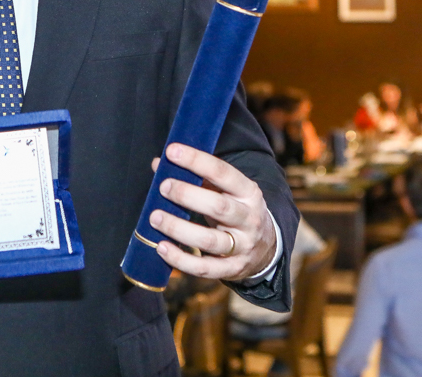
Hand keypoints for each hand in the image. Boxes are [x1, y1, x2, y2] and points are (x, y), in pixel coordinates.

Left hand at [147, 143, 276, 280]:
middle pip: (218, 206)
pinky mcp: (232, 269)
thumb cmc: (235, 210)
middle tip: (163, 187)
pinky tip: (162, 248)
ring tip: (154, 217)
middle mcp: (248, 219)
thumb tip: (160, 163)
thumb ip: (195, 177)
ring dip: (179, 228)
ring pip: (210, 240)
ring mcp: (242, 246)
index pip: (223, 172)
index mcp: (248, 192)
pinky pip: (205, 268)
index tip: (172, 151)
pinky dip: (181, 260)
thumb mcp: (225, 191)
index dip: (197, 161)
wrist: (266, 248)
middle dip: (187, 195)